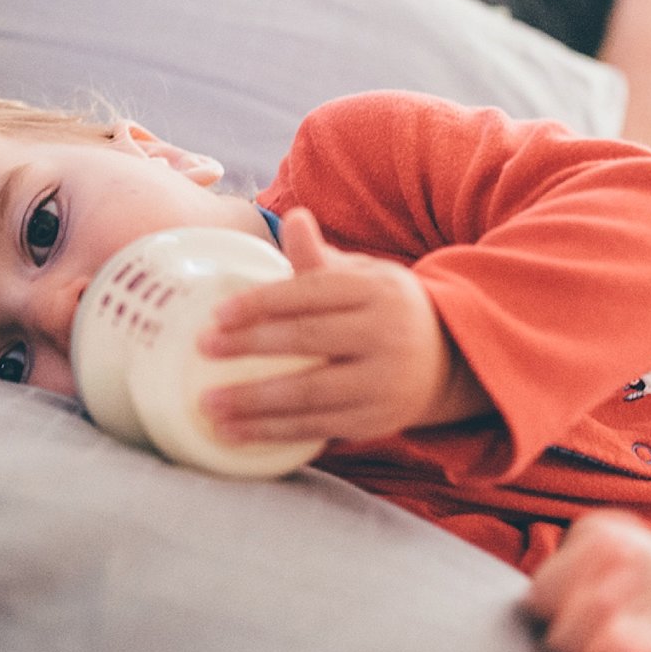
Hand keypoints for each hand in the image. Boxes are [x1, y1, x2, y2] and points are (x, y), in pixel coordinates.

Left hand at [195, 208, 489, 444]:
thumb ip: (320, 258)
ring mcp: (383, 383)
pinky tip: (233, 433)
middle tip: (202, 348)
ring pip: (310, 393)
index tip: (217, 314)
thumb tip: (294, 218)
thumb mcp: (362, 278)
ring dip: (253, 402)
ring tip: (206, 403)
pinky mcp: (375, 422)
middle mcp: (385, 335)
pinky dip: (271, 432)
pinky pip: (316, 428)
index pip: (312, 293)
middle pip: (309, 340)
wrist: (448, 360)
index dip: (263, 303)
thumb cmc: (382, 311)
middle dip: (251, 346)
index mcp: (375, 291)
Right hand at [524, 512, 650, 651]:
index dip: (562, 581)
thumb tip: (613, 550)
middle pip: (564, 647)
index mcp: (557, 605)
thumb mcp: (608, 529)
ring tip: (637, 639)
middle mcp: (580, 645)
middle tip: (617, 590)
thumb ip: (599, 538)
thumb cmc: (626, 554)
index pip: (542, 601)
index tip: (606, 548)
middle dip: (588, 618)